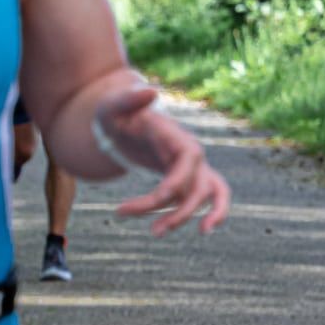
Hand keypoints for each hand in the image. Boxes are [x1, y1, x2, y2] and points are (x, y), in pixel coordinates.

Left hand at [97, 82, 231, 235]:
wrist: (122, 118)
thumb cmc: (116, 112)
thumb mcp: (114, 105)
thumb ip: (128, 99)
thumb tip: (150, 91)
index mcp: (178, 138)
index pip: (183, 170)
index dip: (166, 191)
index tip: (135, 205)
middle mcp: (192, 153)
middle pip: (199, 189)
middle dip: (179, 213)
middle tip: (151, 231)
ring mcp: (193, 166)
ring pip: (208, 195)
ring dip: (188, 217)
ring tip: (158, 233)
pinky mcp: (187, 177)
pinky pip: (205, 198)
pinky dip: (210, 213)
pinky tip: (198, 229)